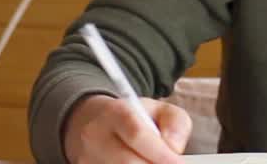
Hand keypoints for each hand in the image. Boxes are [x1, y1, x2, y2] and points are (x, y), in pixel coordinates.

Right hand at [63, 93, 192, 163]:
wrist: (90, 121)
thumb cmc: (131, 117)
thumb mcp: (159, 108)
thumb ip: (175, 124)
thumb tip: (174, 148)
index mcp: (115, 113)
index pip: (137, 135)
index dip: (160, 154)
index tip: (179, 163)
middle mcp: (95, 136)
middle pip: (127, 162)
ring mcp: (87, 158)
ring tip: (153, 162)